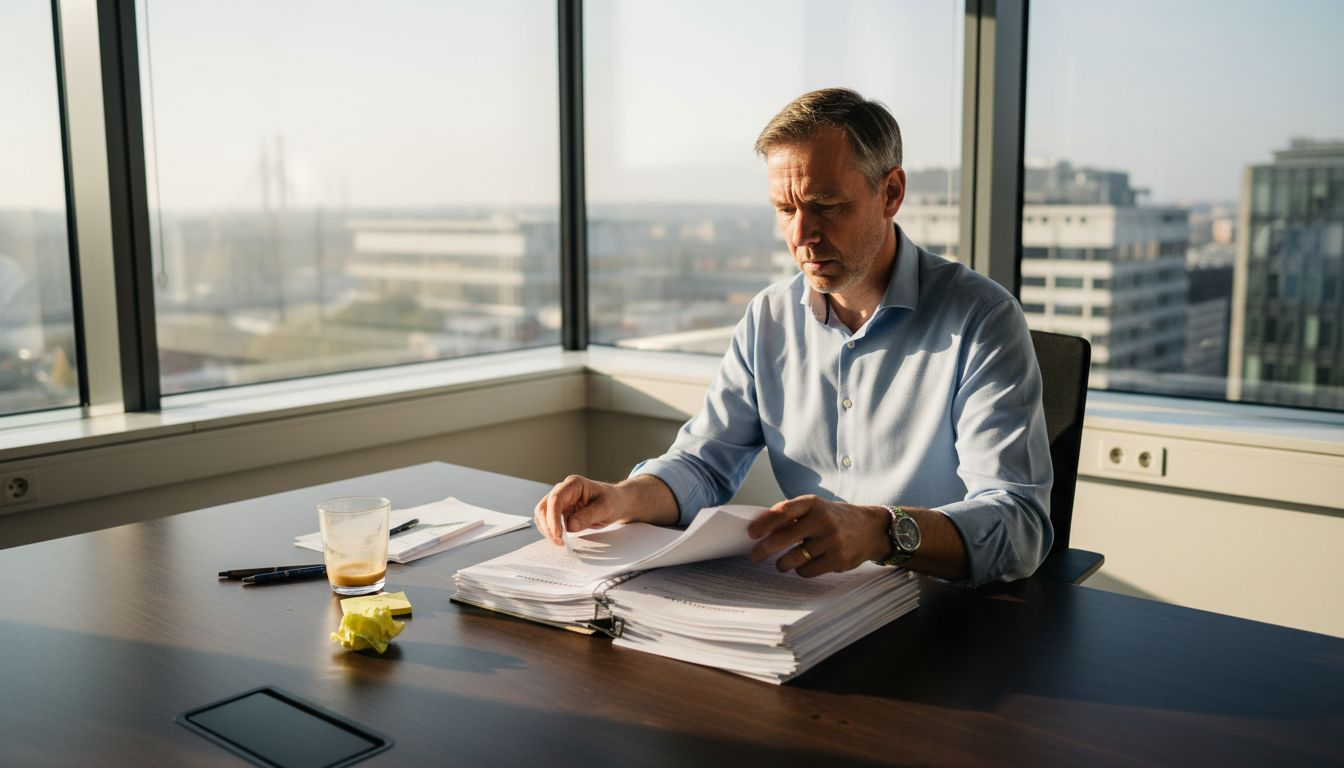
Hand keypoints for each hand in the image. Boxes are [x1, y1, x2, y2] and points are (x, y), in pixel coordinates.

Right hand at [533, 475, 634, 545]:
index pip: (556, 498)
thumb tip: (570, 526)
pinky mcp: (560, 511)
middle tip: (559, 542)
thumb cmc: (612, 501)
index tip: (558, 533)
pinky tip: (560, 538)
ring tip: (560, 542)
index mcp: (574, 484)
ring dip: (547, 530)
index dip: (553, 517)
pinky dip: (550, 530)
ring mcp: (560, 501)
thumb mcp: (606, 509)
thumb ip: (588, 516)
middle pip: (544, 506)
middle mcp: (563, 490)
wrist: (616, 502)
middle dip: (548, 526)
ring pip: (542, 515)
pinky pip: (548, 521)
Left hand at [747, 495, 889, 576]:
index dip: (764, 523)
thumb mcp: (816, 508)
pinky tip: (804, 565)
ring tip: (782, 563)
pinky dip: (801, 570)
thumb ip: (792, 515)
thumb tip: (761, 527)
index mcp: (813, 504)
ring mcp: (831, 540)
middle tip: (755, 556)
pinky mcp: (838, 559)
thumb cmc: (835, 518)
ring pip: (793, 558)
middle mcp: (822, 520)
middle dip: (764, 549)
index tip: (751, 533)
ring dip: (782, 563)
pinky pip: (807, 570)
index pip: (783, 511)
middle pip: (783, 537)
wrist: (871, 529)